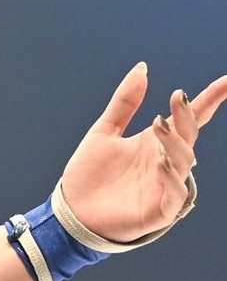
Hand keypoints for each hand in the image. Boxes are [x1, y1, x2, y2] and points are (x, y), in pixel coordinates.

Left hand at [58, 63, 226, 242]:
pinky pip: (176, 194)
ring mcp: (164, 186)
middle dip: (186, 117)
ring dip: (175, 143)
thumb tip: (142, 68)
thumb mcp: (103, 133)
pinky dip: (172, 178)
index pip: (190, 119)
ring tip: (158, 126)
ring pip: (184, 162)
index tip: (226, 81)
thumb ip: (124, 103)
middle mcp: (166, 162)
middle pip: (188, 136)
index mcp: (156, 143)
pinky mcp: (159, 211)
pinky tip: (161, 163)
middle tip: (176, 98)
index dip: (210, 100)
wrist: (69, 213)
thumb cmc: (87, 176)